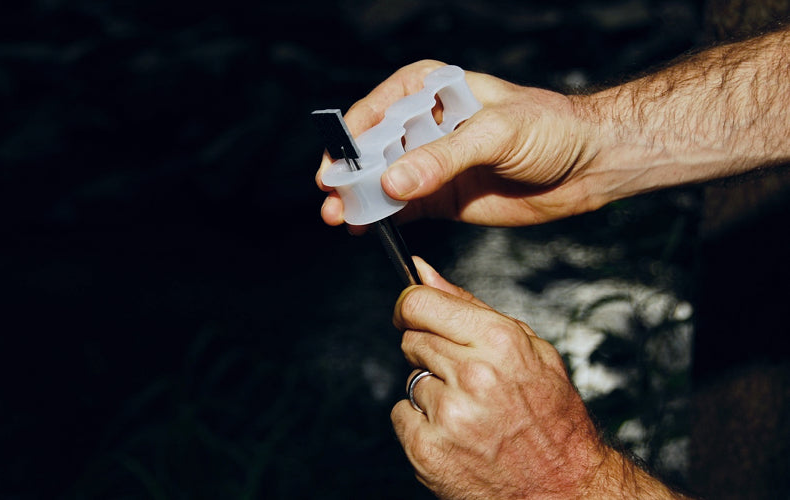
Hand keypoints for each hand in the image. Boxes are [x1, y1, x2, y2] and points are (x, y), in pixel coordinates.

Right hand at [316, 60, 605, 229]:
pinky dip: (381, 218)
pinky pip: (402, 207)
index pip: (381, 107)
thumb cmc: (551, 128)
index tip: (339, 162)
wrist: (588, 165)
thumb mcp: (496, 133)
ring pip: (383, 180)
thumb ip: (444, 157)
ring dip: (359, 198)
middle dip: (350, 172)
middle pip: (374, 148)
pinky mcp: (441, 195)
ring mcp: (432, 162)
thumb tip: (394, 180)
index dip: (355, 135)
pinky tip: (364, 228)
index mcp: (435, 91)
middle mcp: (427, 125)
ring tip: (340, 217)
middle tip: (332, 196)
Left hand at [391, 257, 689, 499]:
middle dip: (431, 352)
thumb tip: (422, 270)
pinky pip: (402, 414)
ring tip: (471, 410)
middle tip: (466, 377)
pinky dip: (421, 423)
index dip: (409, 306)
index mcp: (499, 341)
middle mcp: (472, 375)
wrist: (562, 487)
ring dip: (432, 390)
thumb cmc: (551, 417)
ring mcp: (448, 415)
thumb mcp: (530, 348)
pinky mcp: (428, 449)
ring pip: (410, 378)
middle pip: (412, 340)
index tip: (410, 313)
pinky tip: (456, 433)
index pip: (420, 304)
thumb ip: (469, 305)